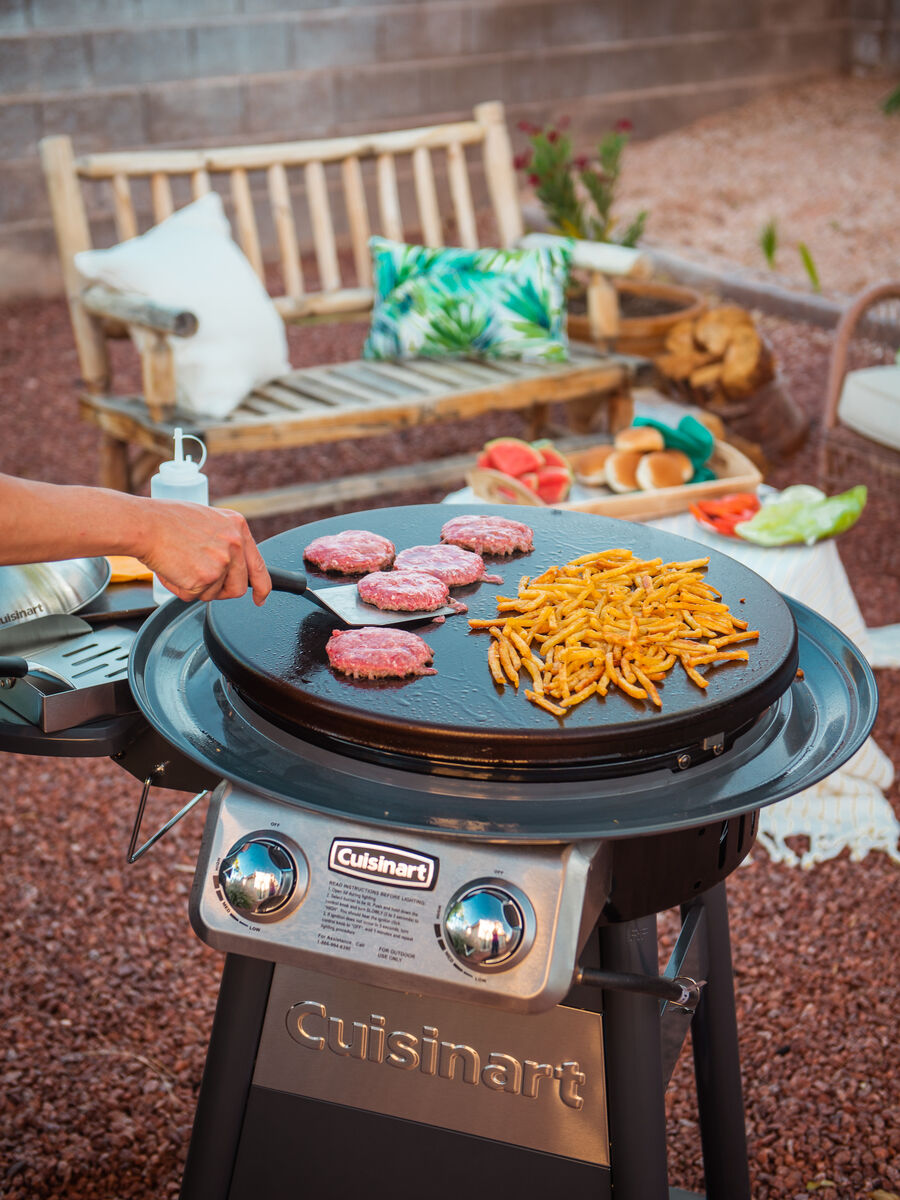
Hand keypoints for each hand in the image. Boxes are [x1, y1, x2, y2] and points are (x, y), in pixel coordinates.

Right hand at [140, 501, 271, 604]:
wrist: (144, 524)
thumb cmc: (166, 520)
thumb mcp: (207, 520)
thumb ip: (224, 541)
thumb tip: (231, 566)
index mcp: (237, 527)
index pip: (258, 565)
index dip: (262, 587)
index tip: (261, 598)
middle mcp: (234, 544)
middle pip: (238, 587)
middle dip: (221, 591)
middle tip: (200, 579)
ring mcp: (221, 562)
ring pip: (214, 594)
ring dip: (197, 587)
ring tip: (181, 564)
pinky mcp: (204, 579)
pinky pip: (193, 596)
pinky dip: (180, 588)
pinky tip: (172, 568)